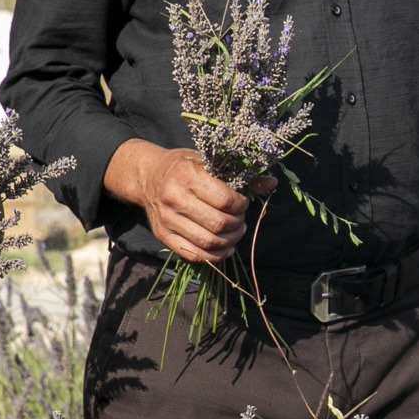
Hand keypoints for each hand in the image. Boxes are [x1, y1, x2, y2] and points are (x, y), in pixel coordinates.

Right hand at [129, 146, 251, 262]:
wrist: (147, 176)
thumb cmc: (183, 167)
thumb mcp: (209, 162)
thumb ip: (240, 175)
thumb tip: (271, 183)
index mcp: (187, 175)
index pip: (225, 200)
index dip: (241, 205)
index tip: (243, 203)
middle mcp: (174, 198)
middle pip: (218, 224)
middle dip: (237, 225)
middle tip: (241, 220)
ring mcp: (166, 219)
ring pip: (207, 242)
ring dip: (229, 242)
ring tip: (235, 233)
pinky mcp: (162, 235)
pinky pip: (192, 254)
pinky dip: (213, 256)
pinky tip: (224, 248)